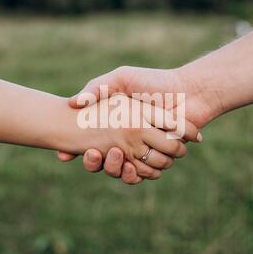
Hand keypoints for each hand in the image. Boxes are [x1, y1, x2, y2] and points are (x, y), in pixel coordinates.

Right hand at [61, 94, 198, 183]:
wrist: (188, 92)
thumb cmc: (153, 82)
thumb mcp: (120, 78)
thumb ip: (96, 87)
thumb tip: (73, 103)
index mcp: (115, 124)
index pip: (89, 142)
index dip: (75, 150)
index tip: (64, 155)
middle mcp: (126, 140)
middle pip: (102, 160)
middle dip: (93, 162)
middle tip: (90, 155)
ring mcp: (142, 150)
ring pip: (119, 169)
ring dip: (112, 168)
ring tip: (112, 156)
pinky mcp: (158, 158)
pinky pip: (141, 174)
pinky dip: (133, 174)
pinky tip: (128, 166)